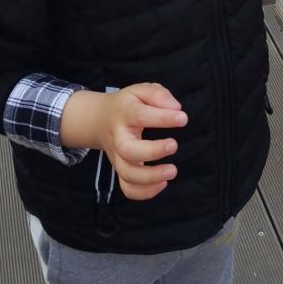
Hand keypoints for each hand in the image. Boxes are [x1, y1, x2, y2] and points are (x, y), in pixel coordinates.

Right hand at [99, 83, 187, 200]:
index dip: (162, 118)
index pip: (140, 115)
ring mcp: (118, 156)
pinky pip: (128, 189)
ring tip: (172, 171)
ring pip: (127, 174)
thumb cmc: (128, 105)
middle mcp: (118, 137)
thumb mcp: (140, 91)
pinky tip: (162, 183)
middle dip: (152, 151)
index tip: (183, 119)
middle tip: (173, 145)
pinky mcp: (120, 170)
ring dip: (150, 177)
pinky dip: (144, 192)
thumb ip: (158, 94)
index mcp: (124, 113)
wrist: (99, 120)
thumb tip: (176, 108)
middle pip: (128, 150)